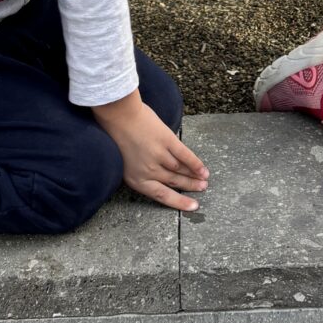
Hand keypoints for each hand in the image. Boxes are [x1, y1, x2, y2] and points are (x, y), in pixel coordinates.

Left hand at [93, 92, 208, 210]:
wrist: (118, 115)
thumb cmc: (118, 137)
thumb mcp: (125, 163)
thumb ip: (142, 172)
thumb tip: (160, 177)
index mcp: (137, 180)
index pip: (162, 195)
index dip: (180, 202)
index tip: (193, 206)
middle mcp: (149, 171)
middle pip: (174, 182)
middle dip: (190, 186)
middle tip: (202, 188)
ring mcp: (159, 156)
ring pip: (181, 170)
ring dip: (194, 176)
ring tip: (204, 180)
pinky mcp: (167, 141)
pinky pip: (184, 155)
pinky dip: (195, 163)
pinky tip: (202, 169)